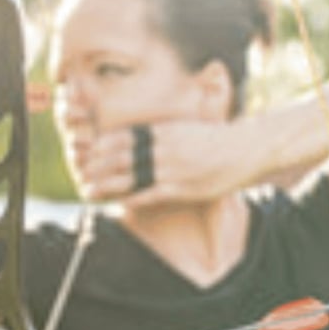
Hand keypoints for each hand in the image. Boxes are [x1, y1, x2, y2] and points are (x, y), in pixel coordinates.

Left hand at [58, 109, 253, 206]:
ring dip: (106, 184)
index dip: (103, 145)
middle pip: (121, 157)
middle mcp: (164, 148)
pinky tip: (117, 202)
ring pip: (131, 177)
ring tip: (88, 190)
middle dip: (97, 166)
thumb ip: (163, 132)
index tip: (88, 150)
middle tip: (80, 171)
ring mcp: (172, 169)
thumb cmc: (217, 138)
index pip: (124, 136)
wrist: (248, 149)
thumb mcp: (187, 127)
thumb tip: (142, 134)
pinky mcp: (182, 189)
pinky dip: (132, 198)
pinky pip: (150, 194)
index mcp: (164, 130)